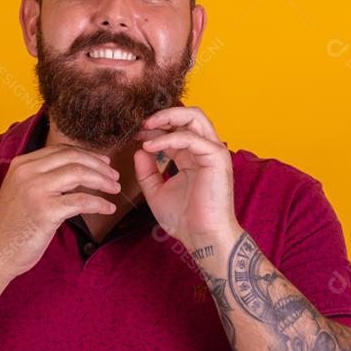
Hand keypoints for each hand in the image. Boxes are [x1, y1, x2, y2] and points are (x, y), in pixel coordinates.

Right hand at [0, 144, 120, 278]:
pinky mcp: (46, 211)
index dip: (87, 154)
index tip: (103, 163)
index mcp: (22, 164)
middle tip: (114, 176)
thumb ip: (42, 177)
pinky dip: (99, 203)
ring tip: (114, 189)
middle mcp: (27, 172)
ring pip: (79, 174)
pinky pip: (82, 201)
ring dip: (102, 181)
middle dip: (98, 165)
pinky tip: (108, 208)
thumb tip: (76, 170)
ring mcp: (36, 190)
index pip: (62, 150)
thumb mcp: (21, 190)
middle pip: (73, 158)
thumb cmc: (12, 226)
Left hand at [134, 106, 239, 244]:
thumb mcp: (156, 192)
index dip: (153, 128)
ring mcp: (212, 151)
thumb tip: (138, 150)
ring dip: (168, 116)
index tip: (134, 133)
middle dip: (164, 114)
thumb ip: (147, 172)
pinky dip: (169, 138)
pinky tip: (150, 147)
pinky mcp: (216, 157)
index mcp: (191, 156)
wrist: (201, 236)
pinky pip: (191, 138)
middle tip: (141, 122)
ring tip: (146, 126)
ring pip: (195, 117)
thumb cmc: (183, 219)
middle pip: (189, 115)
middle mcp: (203, 150)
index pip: (174, 130)